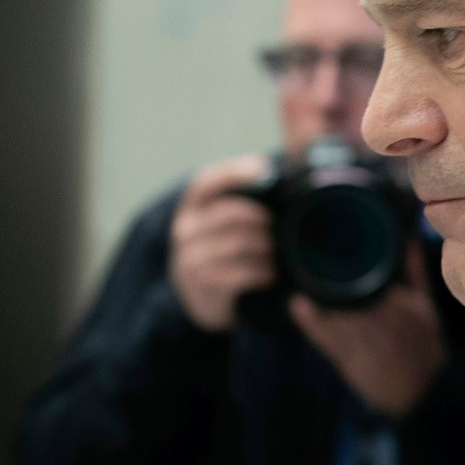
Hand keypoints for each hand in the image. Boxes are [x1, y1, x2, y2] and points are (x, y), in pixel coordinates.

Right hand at [168, 155, 275, 330]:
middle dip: (262, 218)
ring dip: (266, 248)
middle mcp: (186, 230)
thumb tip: (271, 167)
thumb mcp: (223, 223)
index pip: (207, 182)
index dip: (234, 171)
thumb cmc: (221, 249)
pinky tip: (270, 273)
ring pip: (239, 244)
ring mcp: (191, 259)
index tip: (263, 167)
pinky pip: (240, 274)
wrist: (199, 297)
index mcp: (191, 207)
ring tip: (275, 252)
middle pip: (232, 213)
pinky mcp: (204, 285)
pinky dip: (262, 272)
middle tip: (278, 226)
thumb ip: (241, 196)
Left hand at [292, 244, 445, 417]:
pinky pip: (325, 338)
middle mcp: (382, 322)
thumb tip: (408, 238)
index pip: (375, 280)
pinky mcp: (349, 360)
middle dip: (332, 277)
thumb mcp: (426, 308)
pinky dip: (310, 321)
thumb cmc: (424, 348)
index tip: (338, 248)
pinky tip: (298, 305)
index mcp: (403, 307)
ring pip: (334, 313)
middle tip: (311, 258)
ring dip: (317, 296)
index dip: (354, 263)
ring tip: (301, 278)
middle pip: (350, 294)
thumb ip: (415, 273)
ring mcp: (364, 342)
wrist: (421, 393)